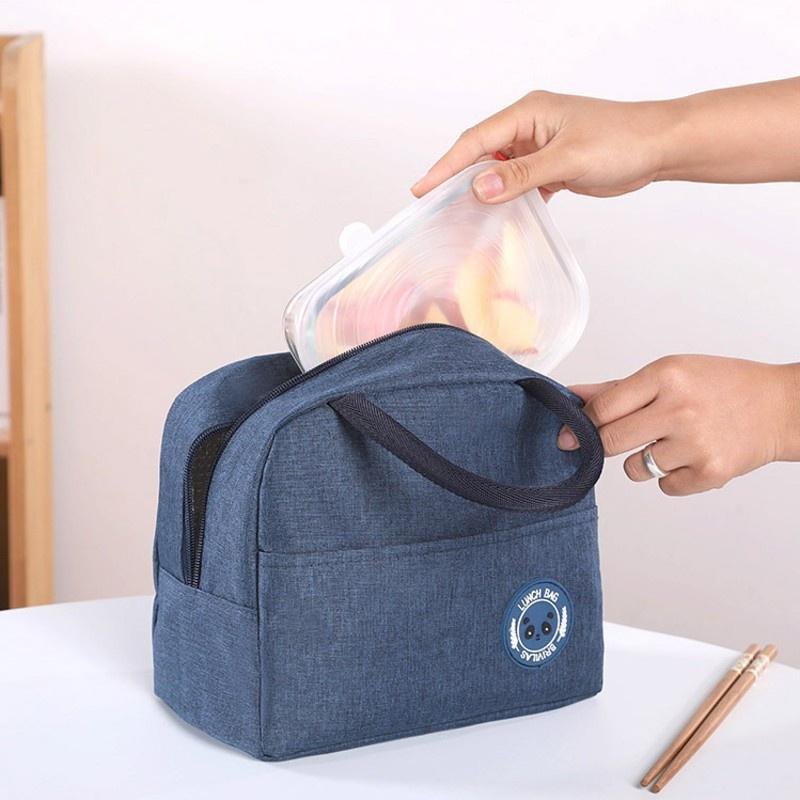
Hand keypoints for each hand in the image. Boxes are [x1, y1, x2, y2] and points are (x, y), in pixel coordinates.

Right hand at [411, 91, 672, 202]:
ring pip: (499, 173)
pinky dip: (508, 201)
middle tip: (435, 208)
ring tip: (461, 219)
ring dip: (484, 194)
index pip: (476, 141)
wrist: (658, 147)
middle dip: (459, 180)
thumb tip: (479, 187)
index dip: (447, 166)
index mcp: (528, 113)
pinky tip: (500, 219)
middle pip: (482, 155)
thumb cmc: (621, 140)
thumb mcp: (566, 158)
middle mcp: (529, 127)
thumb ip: (521, 174)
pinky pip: (519, 185)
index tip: (423, 189)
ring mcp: (539, 148)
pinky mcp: (550, 167)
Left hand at [558, 355, 799, 495]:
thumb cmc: (721, 385)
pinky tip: (691, 456)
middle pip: (610, 442)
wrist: (781, 407)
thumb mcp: (669, 373)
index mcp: (666, 376)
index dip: (580, 424)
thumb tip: (570, 396)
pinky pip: (665, 487)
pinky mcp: (711, 473)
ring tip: (671, 443)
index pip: (603, 408)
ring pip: (634, 470)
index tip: (568, 433)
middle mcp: (680, 409)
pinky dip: (672, 477)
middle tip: (613, 442)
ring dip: (642, 462)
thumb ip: (616, 389)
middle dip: (602, 446)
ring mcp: (696, 443)